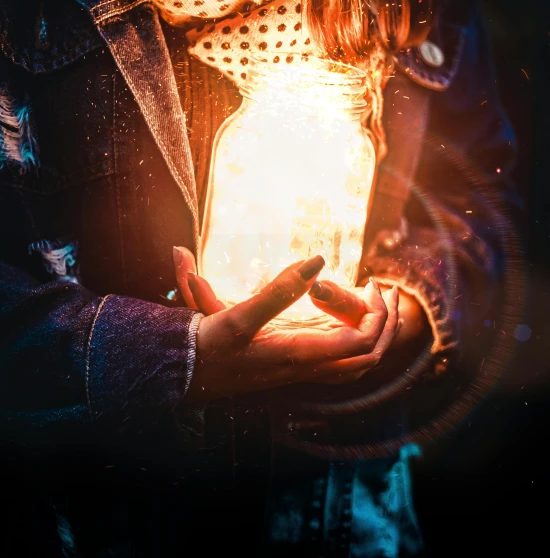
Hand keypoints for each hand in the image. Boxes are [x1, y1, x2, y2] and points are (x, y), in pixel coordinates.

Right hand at [173, 248, 399, 402]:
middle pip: (368, 356)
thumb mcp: (240, 316)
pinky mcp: (291, 363)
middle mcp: (307, 367)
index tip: (370, 283)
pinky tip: (341, 314)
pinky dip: (351, 339)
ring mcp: (300, 368)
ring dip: (373, 334)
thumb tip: (316, 261)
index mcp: (301, 356)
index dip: (376, 314)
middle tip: (387, 289)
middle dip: (386, 324)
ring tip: (374, 301)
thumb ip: (279, 290)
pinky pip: (337, 360)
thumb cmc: (209, 347)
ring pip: (355, 363)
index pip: (361, 343)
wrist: (184, 372)